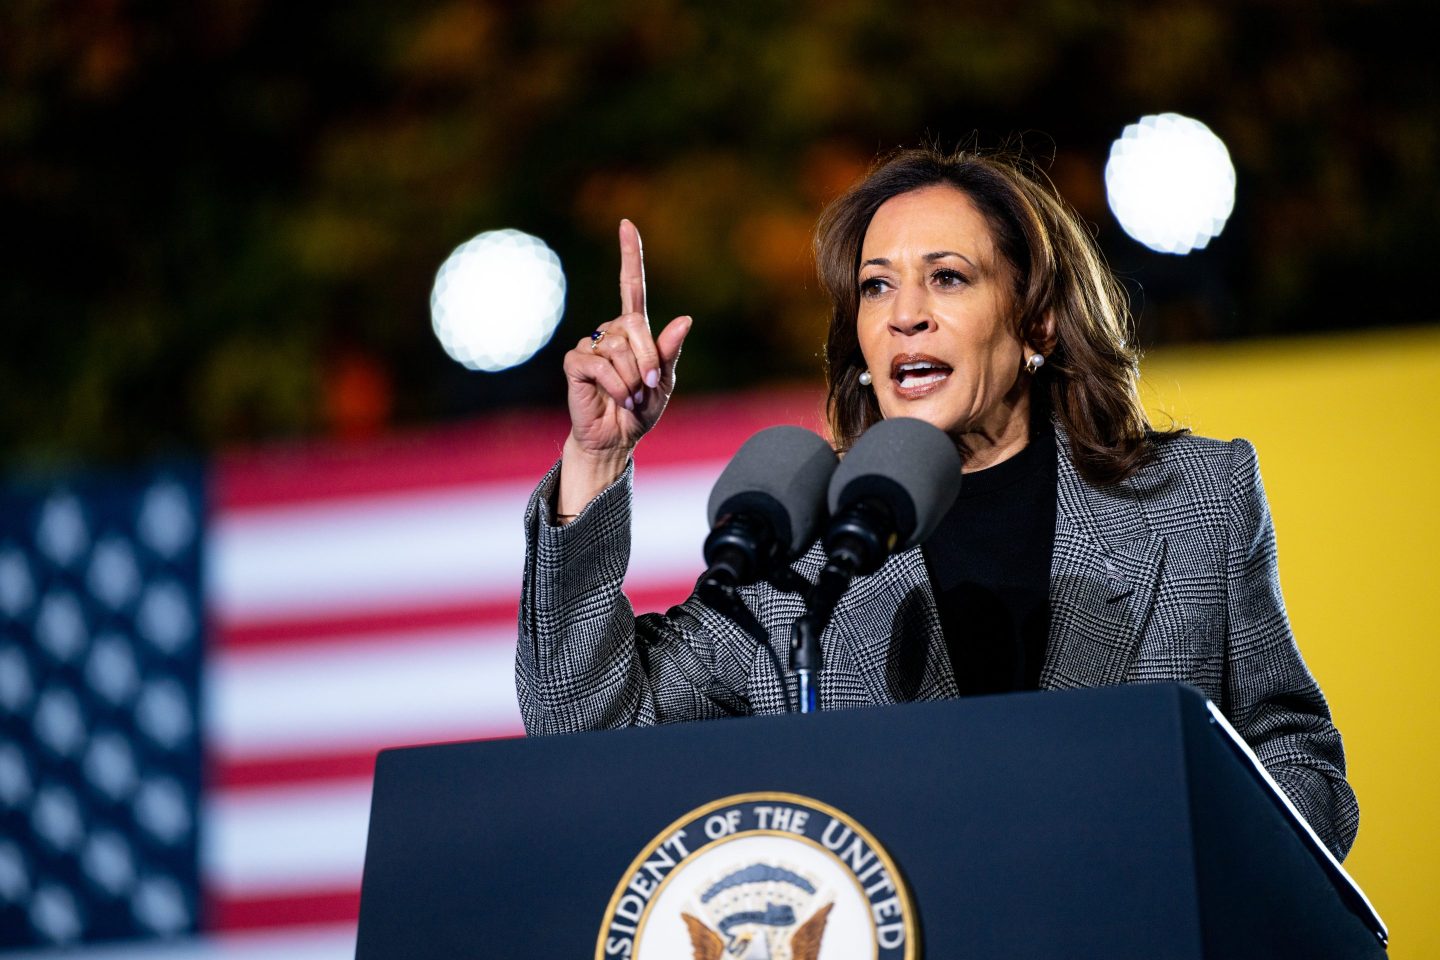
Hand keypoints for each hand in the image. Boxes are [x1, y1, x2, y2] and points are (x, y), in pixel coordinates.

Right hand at [557, 219, 690, 515]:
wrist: (616, 439)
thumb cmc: (641, 410)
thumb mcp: (665, 383)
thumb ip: (670, 352)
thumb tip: (685, 319)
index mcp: (633, 331)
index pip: (631, 285)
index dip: (630, 255)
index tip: (626, 224)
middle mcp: (610, 331)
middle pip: (634, 326)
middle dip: (648, 360)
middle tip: (649, 388)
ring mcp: (590, 346)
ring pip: (618, 350)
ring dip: (633, 381)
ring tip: (630, 398)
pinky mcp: (574, 363)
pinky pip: (600, 366)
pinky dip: (616, 387)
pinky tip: (616, 399)